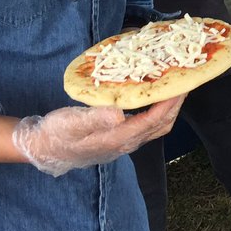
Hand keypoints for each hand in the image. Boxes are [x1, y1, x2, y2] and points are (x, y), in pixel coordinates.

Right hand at [12, 97, 183, 176]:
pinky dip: (156, 111)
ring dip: (168, 109)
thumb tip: (120, 114)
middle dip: (175, 105)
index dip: (169, 104)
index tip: (181, 86)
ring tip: (174, 88)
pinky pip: (146, 125)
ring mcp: (123, 143)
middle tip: (185, 83)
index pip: (153, 121)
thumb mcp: (73, 122)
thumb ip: (96, 118)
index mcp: (118, 138)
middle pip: (161, 125)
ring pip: (155, 127)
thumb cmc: (57, 133)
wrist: (44, 148)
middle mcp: (126, 143)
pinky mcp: (119, 138)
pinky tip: (152, 98)